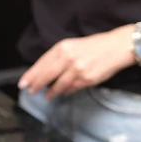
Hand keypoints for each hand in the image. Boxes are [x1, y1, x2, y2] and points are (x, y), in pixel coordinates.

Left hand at [18, 26, 134, 98]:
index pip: (42, 63)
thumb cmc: (95, 46)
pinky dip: (66, 92)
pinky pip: (72, 89)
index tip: (23, 83)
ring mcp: (77, 69)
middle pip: (46, 75)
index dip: (31, 75)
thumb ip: (59, 57)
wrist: (117, 47)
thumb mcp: (73, 45)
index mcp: (63, 47)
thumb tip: (44, 72)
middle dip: (36, 85)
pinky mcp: (86, 79)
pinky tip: (62, 93)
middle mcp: (68, 58)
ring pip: (58, 85)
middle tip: (31, 91)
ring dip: (51, 92)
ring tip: (47, 96)